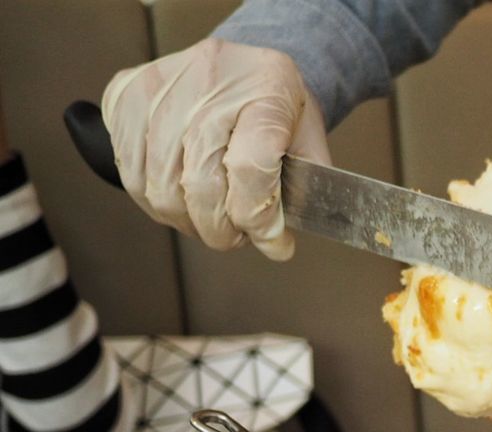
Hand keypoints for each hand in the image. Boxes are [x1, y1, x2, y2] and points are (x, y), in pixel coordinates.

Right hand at [101, 38, 330, 260]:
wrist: (244, 68)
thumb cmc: (276, 108)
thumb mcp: (308, 142)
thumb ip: (300, 194)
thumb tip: (275, 245)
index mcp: (266, 88)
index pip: (250, 167)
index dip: (257, 217)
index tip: (270, 240)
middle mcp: (209, 79)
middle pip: (200, 183)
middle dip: (220, 229)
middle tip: (236, 235)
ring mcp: (159, 85)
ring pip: (160, 188)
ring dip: (187, 221)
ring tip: (211, 218)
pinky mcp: (124, 95)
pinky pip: (130, 173)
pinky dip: (156, 202)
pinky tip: (181, 198)